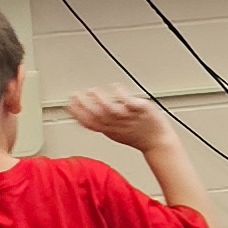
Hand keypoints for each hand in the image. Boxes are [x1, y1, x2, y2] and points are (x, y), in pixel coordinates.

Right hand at [58, 86, 173, 151]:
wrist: (158, 141)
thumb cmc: (137, 135)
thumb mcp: (115, 131)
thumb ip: (102, 121)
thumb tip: (90, 107)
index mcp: (109, 129)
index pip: (89, 123)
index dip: (77, 114)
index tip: (68, 104)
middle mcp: (116, 124)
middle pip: (97, 115)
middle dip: (83, 105)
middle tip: (75, 94)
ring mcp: (129, 117)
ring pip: (111, 109)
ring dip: (100, 100)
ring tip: (92, 91)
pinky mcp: (141, 111)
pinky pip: (130, 103)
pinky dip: (121, 95)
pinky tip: (116, 86)